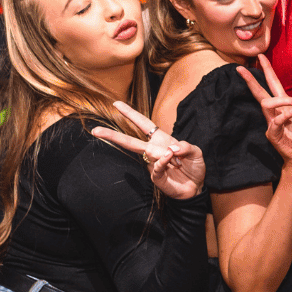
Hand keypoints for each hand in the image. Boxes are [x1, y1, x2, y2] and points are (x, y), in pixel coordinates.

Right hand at [91, 100, 205, 198]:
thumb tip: (172, 148)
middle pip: (130, 140)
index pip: (143, 124)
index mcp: (161, 139)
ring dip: (161, 152)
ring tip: (176, 158)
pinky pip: (156, 166)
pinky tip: (170, 157)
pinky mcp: (156, 176)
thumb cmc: (194, 167)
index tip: (116, 104)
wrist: (196, 187)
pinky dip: (163, 161)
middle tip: (96, 130)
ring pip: (146, 153)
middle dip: (113, 135)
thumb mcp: (196, 152)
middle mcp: (154, 150)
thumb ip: (186, 147)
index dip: (131, 114)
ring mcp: (153, 163)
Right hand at [236, 54, 291, 171]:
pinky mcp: (272, 134)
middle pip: (260, 93)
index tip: (260, 56)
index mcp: (284, 105)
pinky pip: (276, 120)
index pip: (273, 84)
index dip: (267, 70)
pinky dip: (286, 114)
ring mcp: (272, 123)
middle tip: (240, 68)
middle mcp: (275, 112)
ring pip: (266, 103)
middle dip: (251, 80)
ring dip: (282, 99)